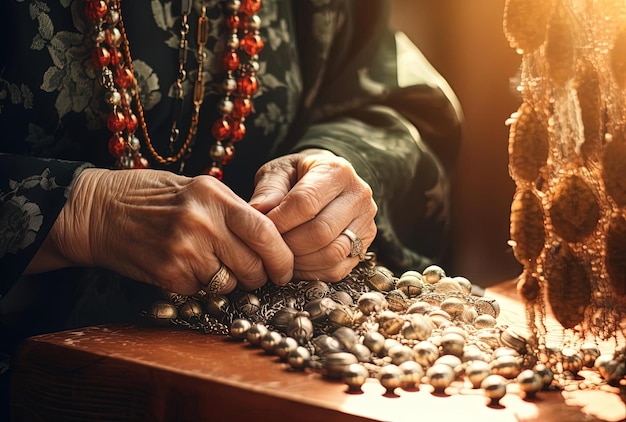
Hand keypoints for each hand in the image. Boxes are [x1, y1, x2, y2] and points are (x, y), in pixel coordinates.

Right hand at [29, 168, 293, 294]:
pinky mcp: (168, 274)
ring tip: (208, 264)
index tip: (286, 270)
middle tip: (252, 275)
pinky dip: (197, 286)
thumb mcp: (196, 188)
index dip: (282, 256)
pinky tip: (182, 267)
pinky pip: (200, 291)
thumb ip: (232, 210)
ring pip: (228, 283)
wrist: (98, 211)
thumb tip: (270, 241)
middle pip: (252, 265)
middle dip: (258, 277)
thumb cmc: (151, 197)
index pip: (265, 232)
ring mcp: (184, 249)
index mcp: (214, 195)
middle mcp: (202, 221)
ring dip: (226, 282)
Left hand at [249, 149, 376, 281]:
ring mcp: (366, 222)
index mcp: (336, 171)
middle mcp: (358, 196)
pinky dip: (312, 272)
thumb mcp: (279, 172)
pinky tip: (295, 263)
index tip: (261, 227)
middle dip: (289, 244)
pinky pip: (338, 269)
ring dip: (300, 262)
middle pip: (321, 232)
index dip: (279, 221)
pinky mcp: (365, 245)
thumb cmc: (298, 176)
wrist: (325, 182)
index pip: (306, 203)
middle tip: (269, 246)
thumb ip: (268, 189)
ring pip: (332, 254)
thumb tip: (257, 211)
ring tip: (281, 255)